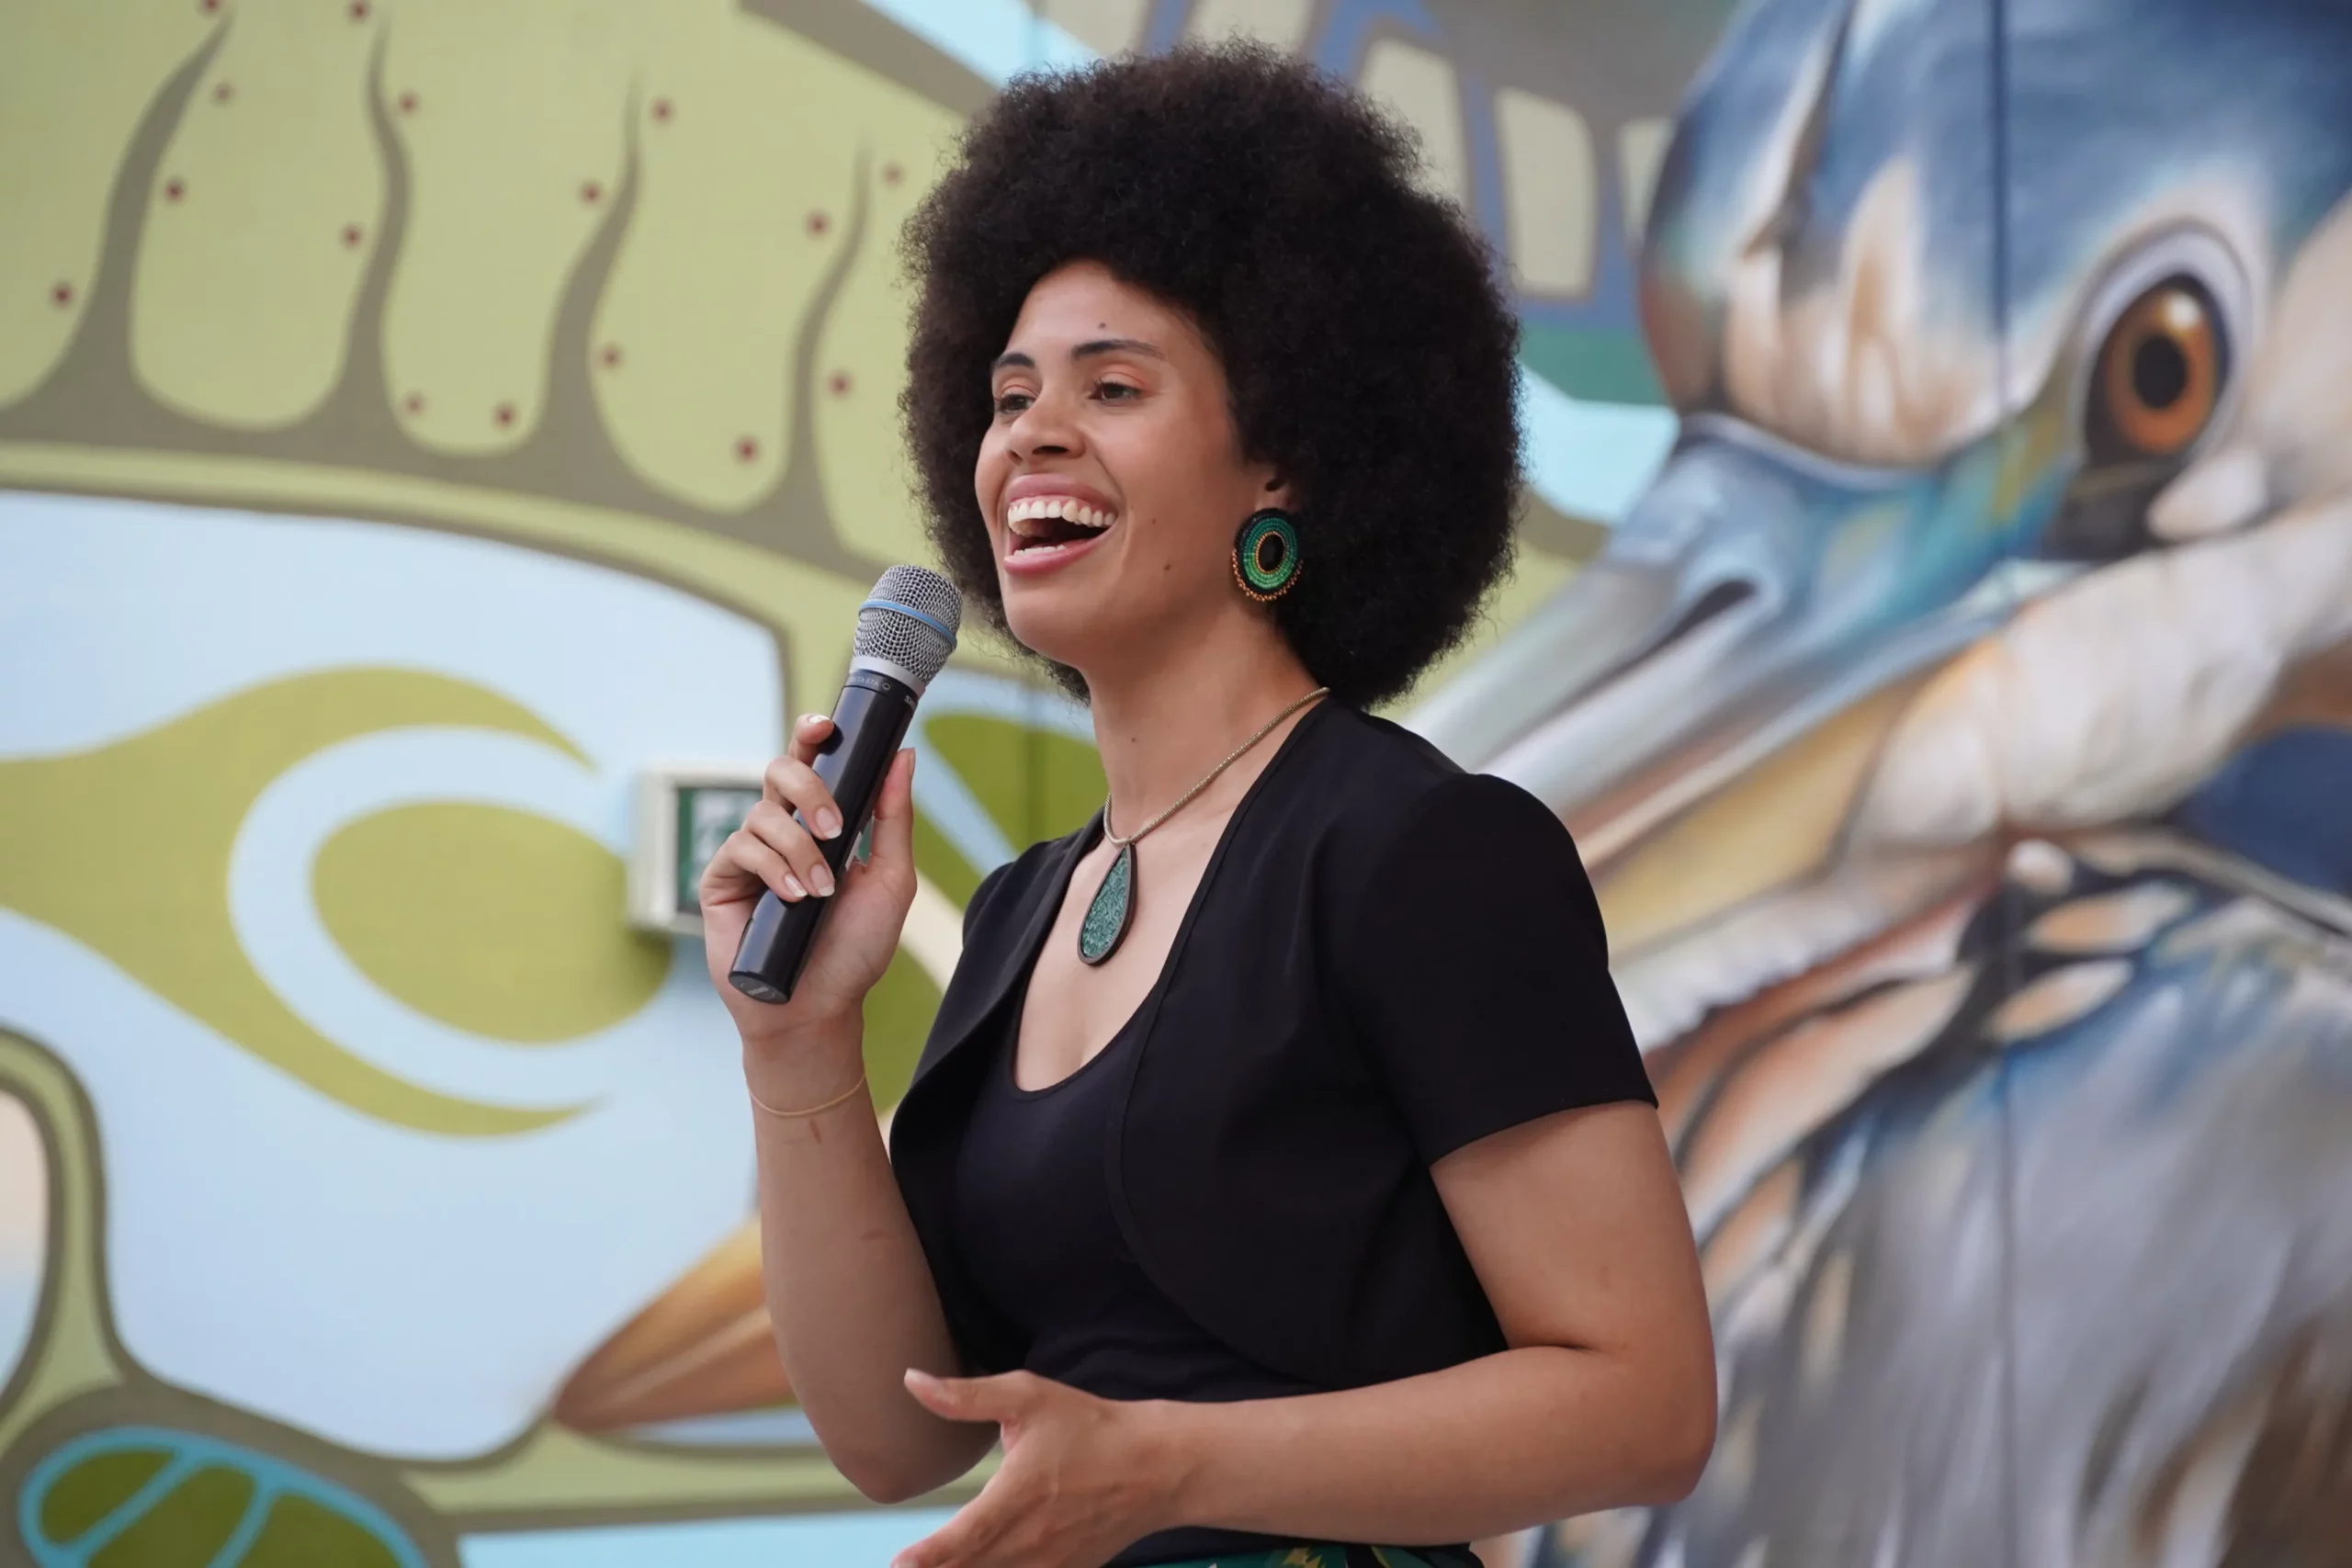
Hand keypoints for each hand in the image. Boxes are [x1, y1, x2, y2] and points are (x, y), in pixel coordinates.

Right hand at [698, 714, 918, 1045]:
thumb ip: (893, 818)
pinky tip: (793, 899)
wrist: (820, 1006)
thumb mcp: (891, 880)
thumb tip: (903, 756)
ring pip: (763, 813)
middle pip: (779, 770)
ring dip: (799, 848)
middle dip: (808, 787)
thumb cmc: (855, 949)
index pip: (812, 764)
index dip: (812, 736)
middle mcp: (783, 831)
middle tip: (835, 828)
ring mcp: (751, 854)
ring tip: (820, 892)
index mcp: (822, 823)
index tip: (827, 726)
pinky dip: (773, 868)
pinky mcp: (722, 880)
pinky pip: (741, 848)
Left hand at [892, 1370, 1182, 1567]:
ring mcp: (1050, 1564)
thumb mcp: (1028, 1396)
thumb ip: (966, 1395)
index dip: (927, 1557)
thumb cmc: (1089, 1426)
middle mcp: (1031, 1539)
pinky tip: (976, 1565)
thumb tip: (912, 1381)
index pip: (962, 1538)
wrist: (1155, 1467)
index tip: (899, 1564)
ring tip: (934, 1567)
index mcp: (1018, 1495)